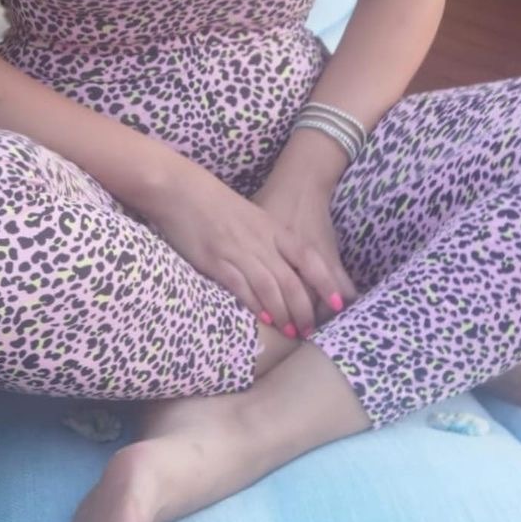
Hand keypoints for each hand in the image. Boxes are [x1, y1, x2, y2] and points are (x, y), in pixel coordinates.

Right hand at [146, 162, 356, 338]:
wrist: (182, 189)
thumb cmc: (216, 204)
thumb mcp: (252, 217)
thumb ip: (269, 240)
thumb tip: (285, 266)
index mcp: (272, 228)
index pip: (307, 258)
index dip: (325, 282)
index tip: (338, 303)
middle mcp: (260, 241)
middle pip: (291, 280)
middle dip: (304, 309)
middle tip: (310, 329)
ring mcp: (238, 251)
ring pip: (270, 287)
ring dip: (283, 313)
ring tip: (291, 332)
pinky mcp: (215, 261)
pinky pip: (241, 286)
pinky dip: (255, 304)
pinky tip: (265, 318)